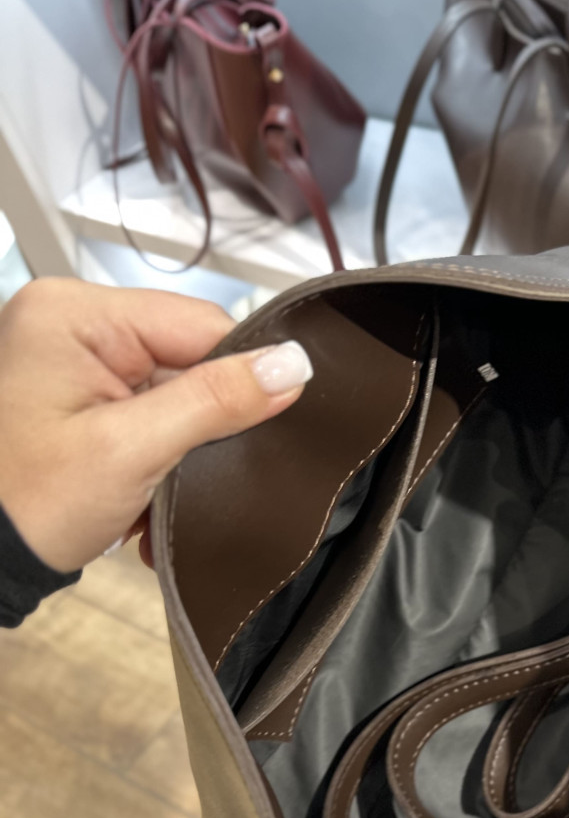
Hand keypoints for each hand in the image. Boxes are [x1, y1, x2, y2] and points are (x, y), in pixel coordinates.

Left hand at [0, 278, 311, 571]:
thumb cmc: (27, 504)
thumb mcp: (131, 451)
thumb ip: (215, 401)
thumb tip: (293, 365)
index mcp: (74, 314)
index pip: (200, 324)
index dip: (240, 376)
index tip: (261, 427)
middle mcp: (70, 325)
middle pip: (188, 360)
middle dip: (202, 425)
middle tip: (192, 475)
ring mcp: (72, 364)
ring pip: (174, 394)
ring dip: (181, 450)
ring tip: (162, 493)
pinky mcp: (78, 400)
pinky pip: (147, 416)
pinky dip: (158, 459)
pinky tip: (144, 497)